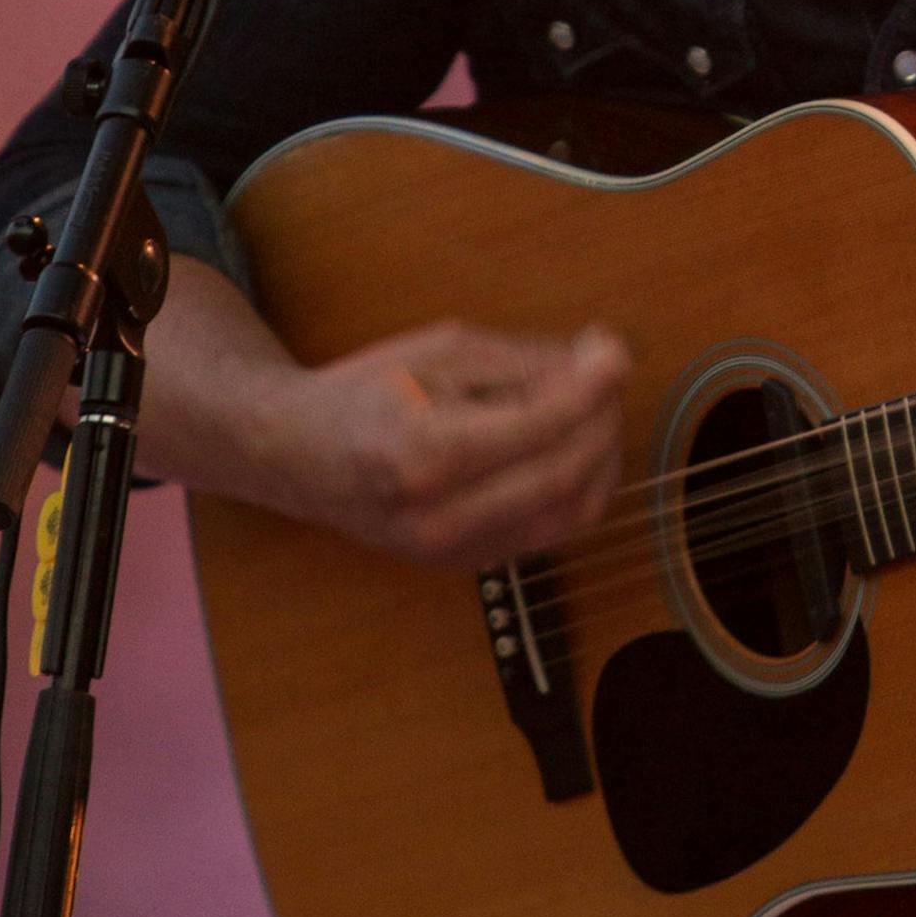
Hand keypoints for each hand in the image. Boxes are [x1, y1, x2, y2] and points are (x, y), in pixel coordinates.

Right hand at [253, 320, 631, 570]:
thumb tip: (605, 361)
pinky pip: (554, 530)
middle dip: (603, 417)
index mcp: (426, 454)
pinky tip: (576, 444)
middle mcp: (441, 516)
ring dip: (603, 453)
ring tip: (594, 405)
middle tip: (608, 372)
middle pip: (565, 473)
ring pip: (572, 511)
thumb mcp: (442, 352)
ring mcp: (456, 551)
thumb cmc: (369, 392)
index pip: (540, 426)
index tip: (615, 352)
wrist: (300, 457)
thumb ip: (527, 362)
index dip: (593, 388)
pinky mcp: (470, 564)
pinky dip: (582, 485)